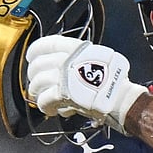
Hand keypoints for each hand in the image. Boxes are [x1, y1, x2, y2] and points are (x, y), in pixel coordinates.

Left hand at [26, 35, 146, 131]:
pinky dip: (44, 105)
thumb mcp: (97, 57)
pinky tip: (50, 109)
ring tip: (41, 97)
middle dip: (34, 76)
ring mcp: (64, 77)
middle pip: (38, 65)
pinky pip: (44, 99)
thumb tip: (64, 65)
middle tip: (36, 83)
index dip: (35, 50)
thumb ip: (79, 58)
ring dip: (37, 92)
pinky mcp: (63, 94)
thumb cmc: (114, 80)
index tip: (31, 57)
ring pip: (38, 82)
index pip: (47, 44)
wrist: (120, 97)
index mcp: (76, 48)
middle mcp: (67, 59)